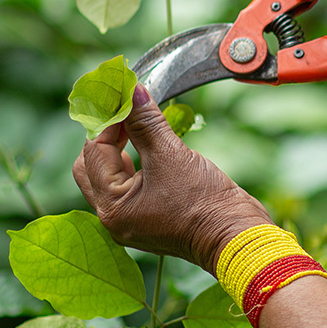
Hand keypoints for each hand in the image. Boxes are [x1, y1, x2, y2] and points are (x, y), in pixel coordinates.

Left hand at [73, 86, 271, 273]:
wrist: (236, 235)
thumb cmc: (205, 203)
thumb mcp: (172, 156)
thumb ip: (146, 122)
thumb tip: (132, 91)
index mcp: (112, 206)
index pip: (94, 151)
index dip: (109, 120)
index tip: (124, 96)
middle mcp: (113, 217)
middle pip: (90, 167)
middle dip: (105, 136)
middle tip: (127, 113)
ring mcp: (130, 220)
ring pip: (108, 176)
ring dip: (119, 149)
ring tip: (139, 127)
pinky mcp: (147, 217)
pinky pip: (128, 186)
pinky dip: (134, 164)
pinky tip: (151, 149)